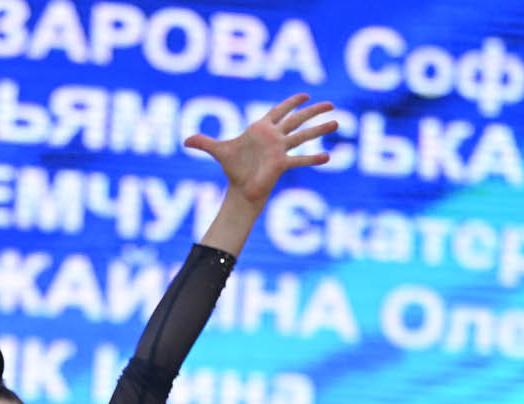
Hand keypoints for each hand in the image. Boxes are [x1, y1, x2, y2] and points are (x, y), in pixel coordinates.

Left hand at [184, 93, 336, 205]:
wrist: (240, 188)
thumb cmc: (234, 168)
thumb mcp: (218, 151)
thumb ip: (204, 142)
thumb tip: (185, 140)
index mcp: (262, 129)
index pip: (279, 110)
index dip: (291, 102)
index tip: (305, 94)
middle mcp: (275, 137)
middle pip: (297, 119)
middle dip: (313, 110)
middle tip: (331, 103)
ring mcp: (281, 150)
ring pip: (303, 136)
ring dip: (320, 129)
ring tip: (337, 121)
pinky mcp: (282, 164)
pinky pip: (300, 160)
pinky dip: (313, 158)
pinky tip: (329, 156)